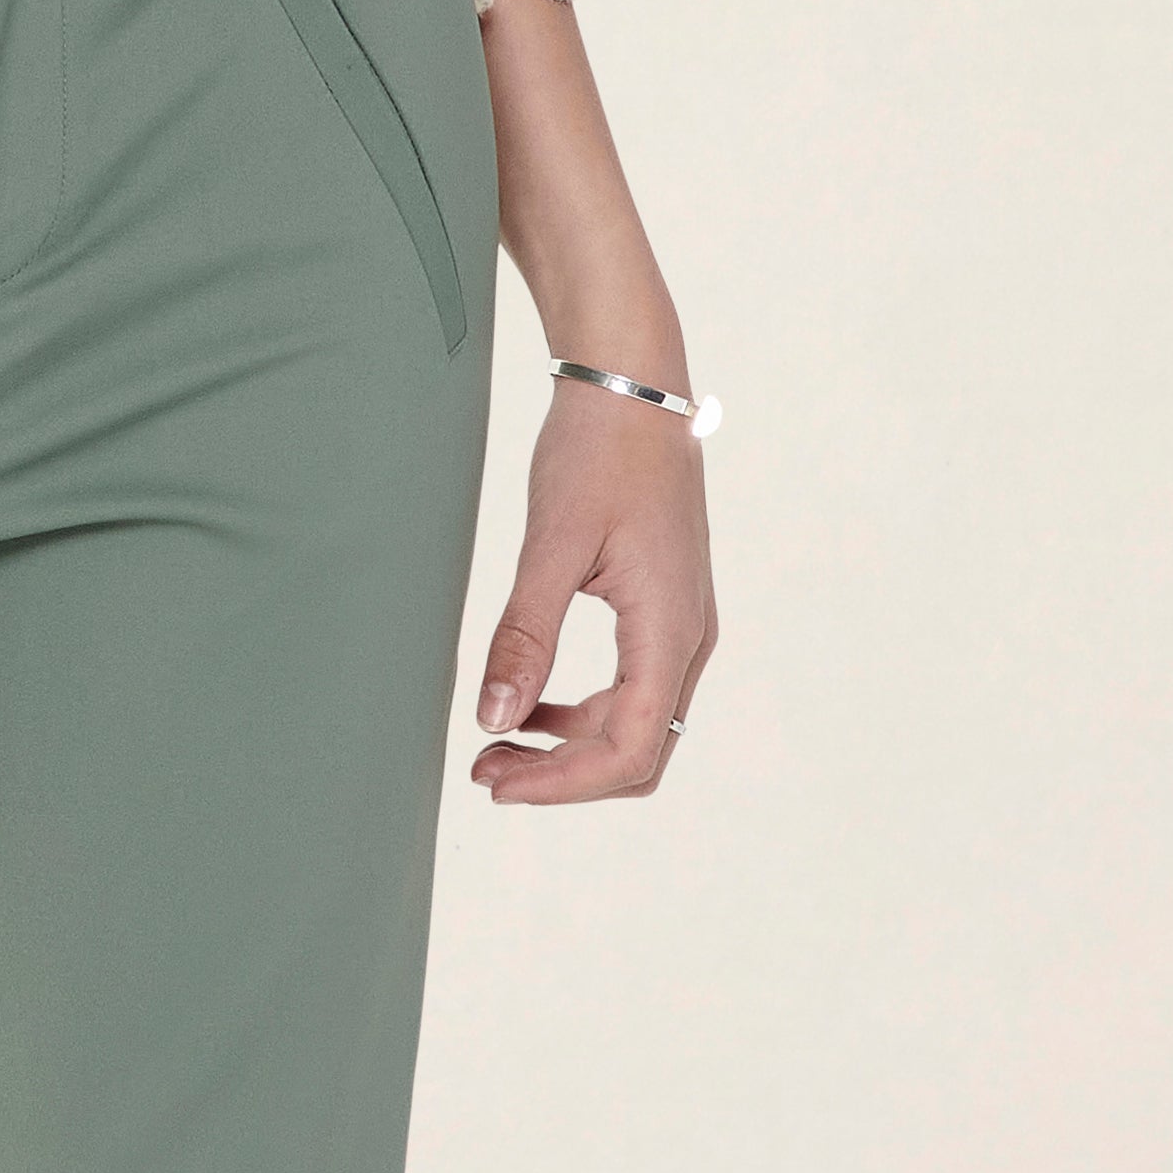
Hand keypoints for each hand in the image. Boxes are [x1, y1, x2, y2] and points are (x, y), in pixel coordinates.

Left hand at [469, 401, 713, 804]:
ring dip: (570, 749)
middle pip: (639, 752)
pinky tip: (530, 704)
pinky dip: (582, 713)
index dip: (563, 782)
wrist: (633, 390)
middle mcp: (688, 638)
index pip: (632, 748)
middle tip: (484, 771)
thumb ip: (524, 636)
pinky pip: (633, 691)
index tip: (496, 781)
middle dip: (563, 776)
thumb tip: (494, 719)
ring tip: (496, 745)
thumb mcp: (551, 545)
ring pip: (637, 727)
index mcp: (669, 629)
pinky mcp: (664, 612)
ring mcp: (682, 627)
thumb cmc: (598, 453)